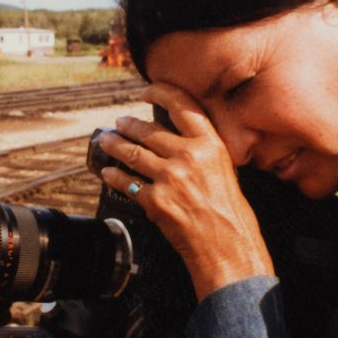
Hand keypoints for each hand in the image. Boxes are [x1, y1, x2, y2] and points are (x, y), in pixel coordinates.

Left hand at [97, 83, 274, 299]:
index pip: (182, 106)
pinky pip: (127, 183)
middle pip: (149, 131)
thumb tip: (176, 139)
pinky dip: (114, 176)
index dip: (160, 93)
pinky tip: (108, 172)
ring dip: (115, 145)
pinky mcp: (155, 200)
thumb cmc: (230, 213)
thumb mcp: (225, 170)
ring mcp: (170, 178)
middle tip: (120, 122)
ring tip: (107, 140)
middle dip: (129, 124)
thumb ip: (202, 151)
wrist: (228, 245)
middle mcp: (189, 157)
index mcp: (210, 145)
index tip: (147, 91)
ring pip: (132, 153)